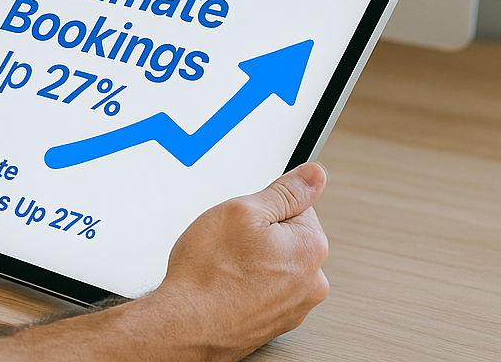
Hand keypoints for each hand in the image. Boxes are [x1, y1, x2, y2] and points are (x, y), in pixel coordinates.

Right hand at [136, 162, 330, 359]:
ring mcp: (294, 307)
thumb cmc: (209, 273)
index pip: (298, 207)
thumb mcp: (243, 211)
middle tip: (229, 241)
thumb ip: (285, 191)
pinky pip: (264, 290)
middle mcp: (311, 282)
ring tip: (223, 265)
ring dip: (253, 261)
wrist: (186, 325)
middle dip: (260, 235)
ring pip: (275, 265)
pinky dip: (247, 285)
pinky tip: (224, 284)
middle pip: (288, 238)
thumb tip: (314, 175)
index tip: (244, 218)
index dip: (264, 207)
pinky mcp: (274, 322)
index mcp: (311, 248)